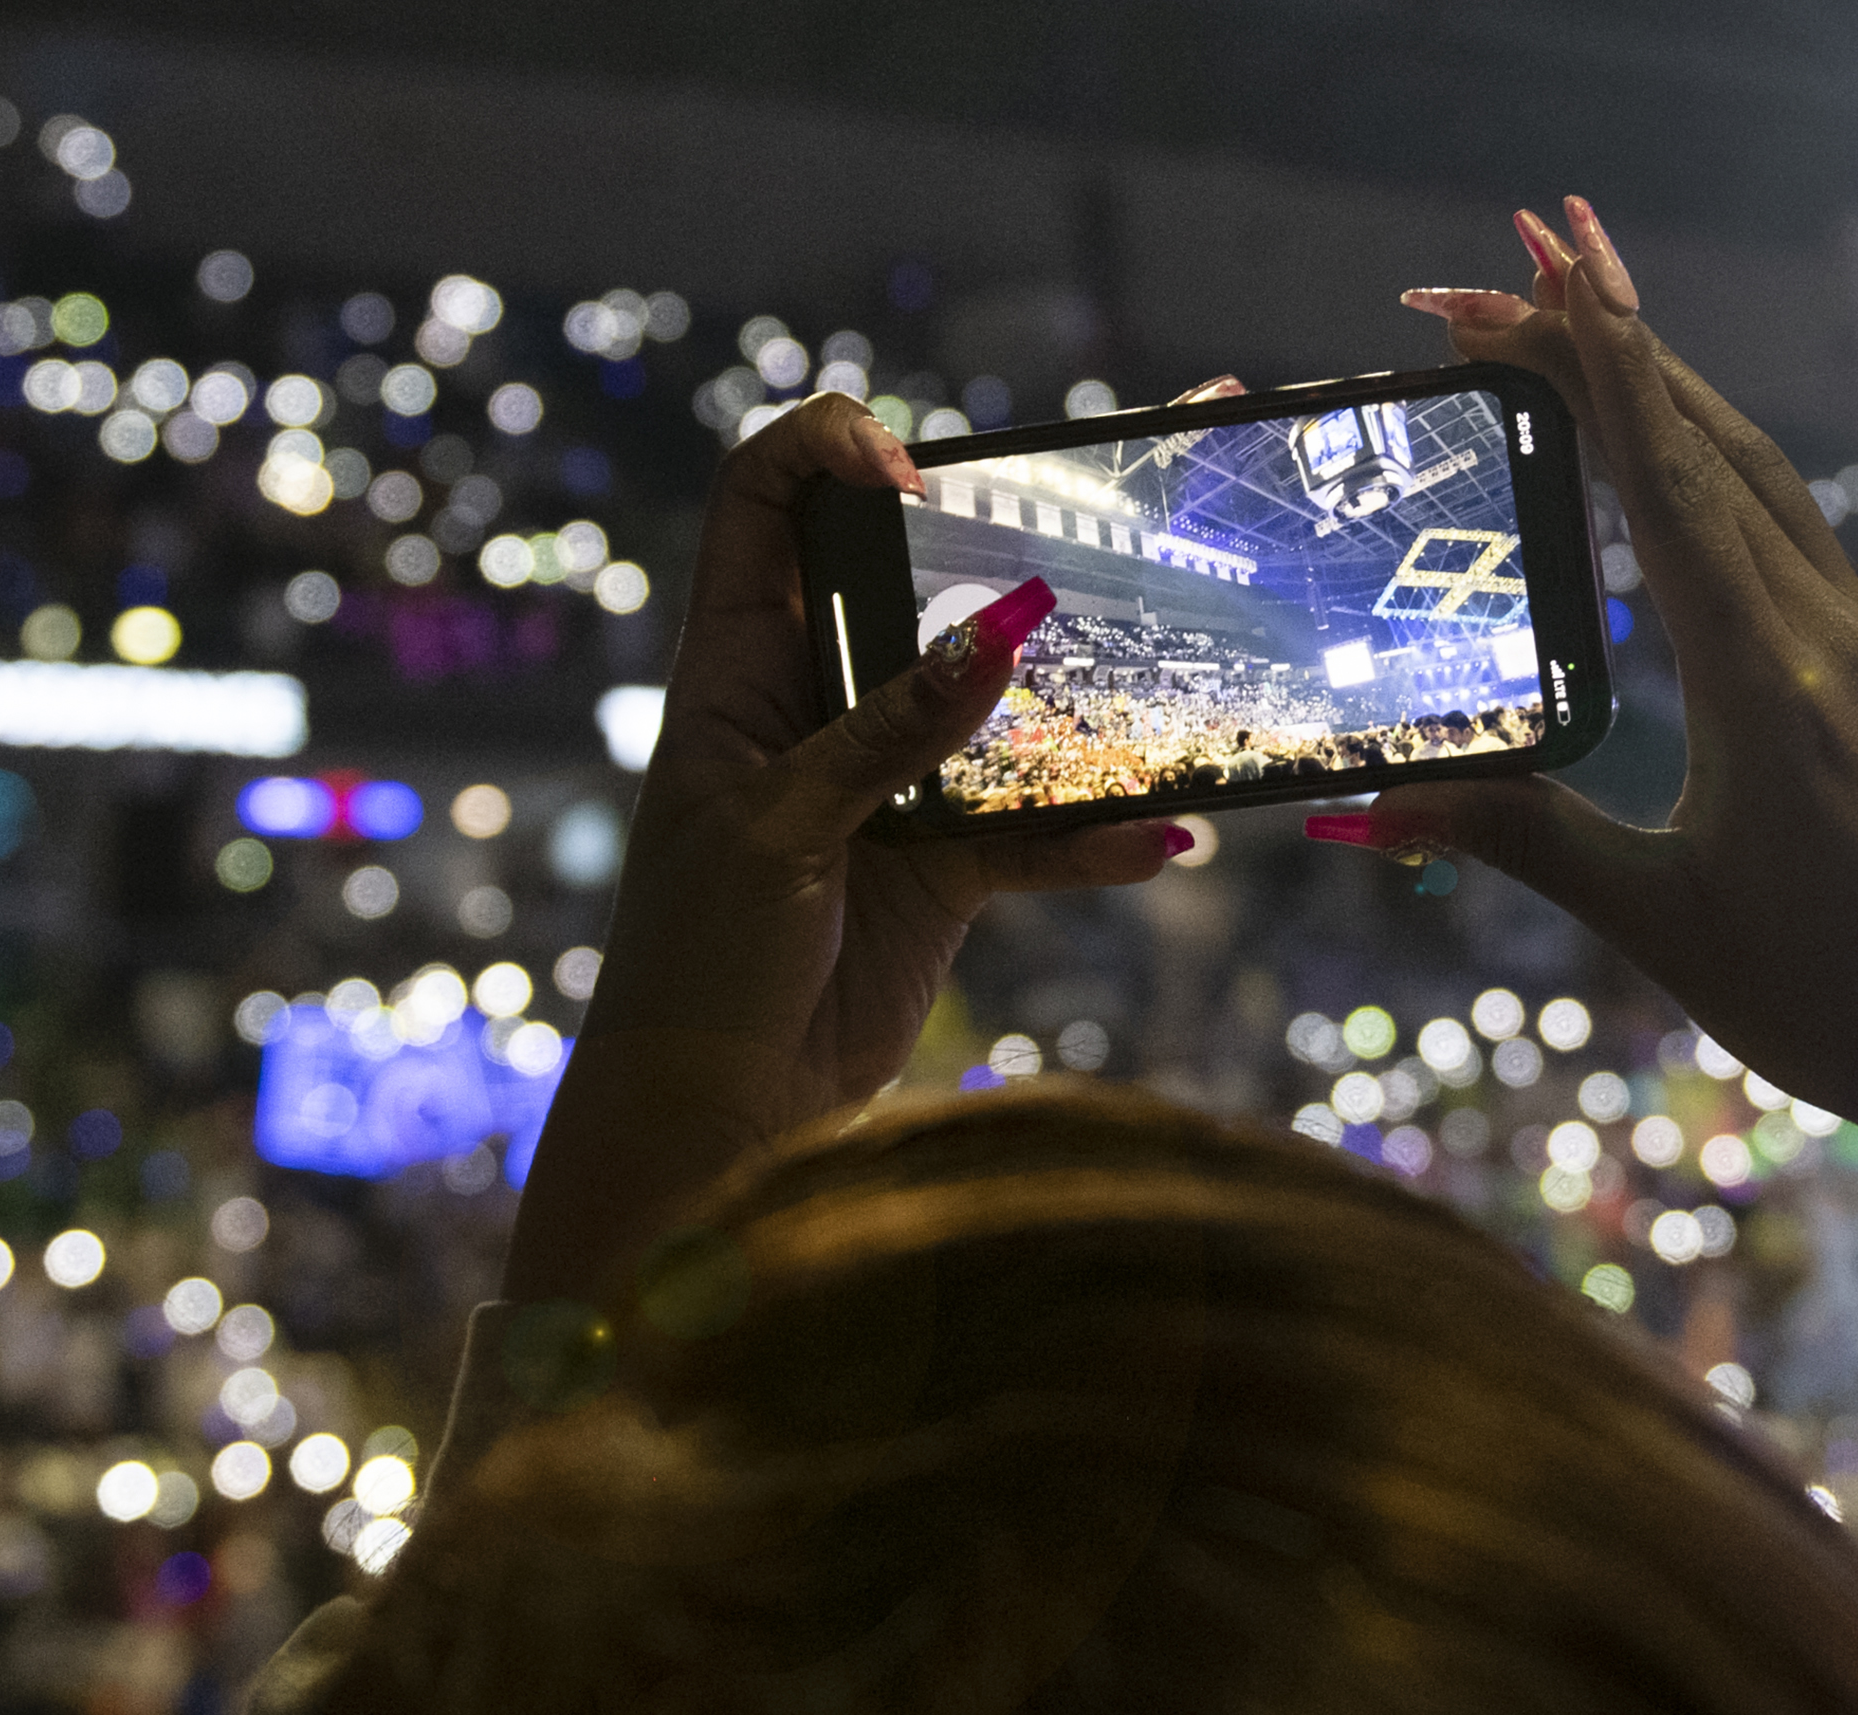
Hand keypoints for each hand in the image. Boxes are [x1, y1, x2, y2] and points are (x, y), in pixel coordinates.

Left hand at [505, 393, 1181, 1305]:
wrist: (715, 1117)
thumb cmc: (698, 964)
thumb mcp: (779, 833)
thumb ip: (887, 738)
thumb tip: (995, 639)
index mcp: (736, 669)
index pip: (763, 502)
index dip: (828, 454)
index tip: (913, 482)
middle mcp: (817, 706)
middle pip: (907, 586)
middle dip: (997, 552)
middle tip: (1091, 536)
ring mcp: (890, 785)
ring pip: (995, 709)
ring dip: (1072, 702)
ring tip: (1158, 679)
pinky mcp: (944, 868)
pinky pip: (1037, 834)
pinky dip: (1097, 839)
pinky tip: (1160, 841)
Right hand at [1361, 202, 1857, 1158]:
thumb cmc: (1820, 1001)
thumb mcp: (1655, 920)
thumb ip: (1521, 837)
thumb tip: (1369, 808)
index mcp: (1763, 683)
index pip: (1660, 487)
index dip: (1589, 370)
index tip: (1527, 275)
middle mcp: (1833, 634)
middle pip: (1700, 453)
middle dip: (1592, 355)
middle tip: (1484, 280)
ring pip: (1776, 474)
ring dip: (1681, 384)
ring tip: (1593, 295)